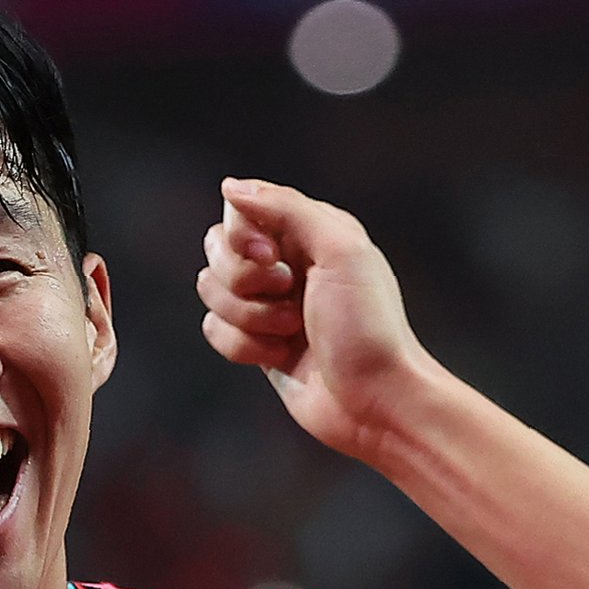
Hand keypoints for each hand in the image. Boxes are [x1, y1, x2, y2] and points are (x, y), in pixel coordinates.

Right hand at [196, 177, 444, 464]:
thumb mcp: (339, 251)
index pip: (241, 212)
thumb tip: (230, 187)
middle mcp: (286, 263)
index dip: (243, 237)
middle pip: (216, 250)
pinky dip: (244, 346)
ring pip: (211, 291)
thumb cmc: (367, 327)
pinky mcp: (257, 343)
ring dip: (249, 317)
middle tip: (289, 299)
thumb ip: (286, 209)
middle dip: (243, 281)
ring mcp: (269, 304)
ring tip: (292, 332)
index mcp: (309, 231)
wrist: (376, 401)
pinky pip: (215, 330)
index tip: (271, 258)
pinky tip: (280, 357)